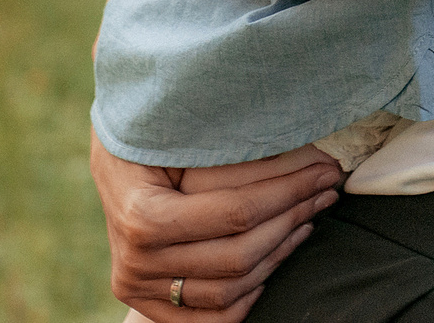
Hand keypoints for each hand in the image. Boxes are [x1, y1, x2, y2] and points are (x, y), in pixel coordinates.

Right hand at [94, 132, 340, 319]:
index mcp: (142, 216)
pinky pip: (210, 320)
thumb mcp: (175, 129)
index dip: (289, 193)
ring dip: (279, 256)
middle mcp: (136, 260)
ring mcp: (138, 286)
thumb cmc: (146, 132)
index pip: (236, 213)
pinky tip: (273, 264)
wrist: (107, 158)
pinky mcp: (144, 301)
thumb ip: (224, 146)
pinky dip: (247, 299)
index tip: (325, 172)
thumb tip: (297, 141)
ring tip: (306, 218)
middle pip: (239, 255)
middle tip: (326, 191)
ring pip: (231, 291)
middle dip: (293, 219)